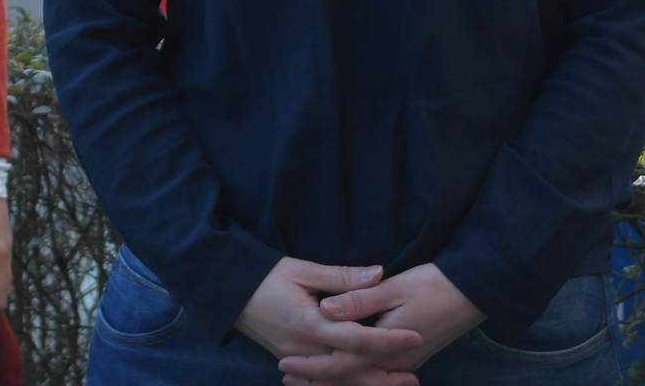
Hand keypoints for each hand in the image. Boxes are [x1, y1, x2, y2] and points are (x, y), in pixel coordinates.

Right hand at [236, 257, 422, 379]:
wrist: (230, 294)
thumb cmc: (267, 276)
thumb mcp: (304, 270)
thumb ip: (342, 277)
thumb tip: (379, 273)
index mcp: (310, 325)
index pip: (356, 338)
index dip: (388, 340)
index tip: (414, 336)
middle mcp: (305, 349)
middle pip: (350, 371)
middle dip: (383, 376)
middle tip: (413, 377)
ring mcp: (297, 360)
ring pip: (337, 381)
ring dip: (367, 384)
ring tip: (396, 382)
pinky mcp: (293, 362)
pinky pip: (322, 381)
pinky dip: (343, 384)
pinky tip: (361, 383)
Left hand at [280, 263, 482, 381]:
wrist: (475, 293)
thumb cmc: (434, 285)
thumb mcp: (394, 288)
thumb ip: (358, 301)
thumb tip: (325, 309)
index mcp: (385, 347)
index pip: (340, 365)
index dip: (311, 366)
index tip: (285, 362)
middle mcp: (394, 363)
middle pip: (349, 379)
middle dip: (317, 379)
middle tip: (287, 374)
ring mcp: (404, 365)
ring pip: (361, 379)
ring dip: (333, 379)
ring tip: (305, 376)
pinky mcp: (409, 359)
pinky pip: (374, 374)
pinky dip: (353, 374)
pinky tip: (342, 368)